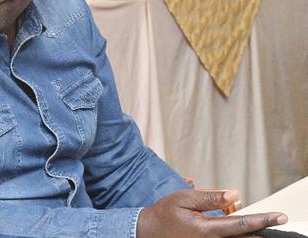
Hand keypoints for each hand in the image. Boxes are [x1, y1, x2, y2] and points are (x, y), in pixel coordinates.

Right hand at [137, 189, 287, 237]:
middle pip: (245, 237)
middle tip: (273, 219)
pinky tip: (227, 222)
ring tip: (235, 214)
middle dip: (260, 228)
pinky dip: (234, 233)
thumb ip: (210, 197)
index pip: (242, 224)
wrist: (149, 232)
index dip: (263, 220)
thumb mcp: (184, 199)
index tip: (280, 217)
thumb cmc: (164, 215)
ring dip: (245, 229)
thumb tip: (234, 195)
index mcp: (207, 230)